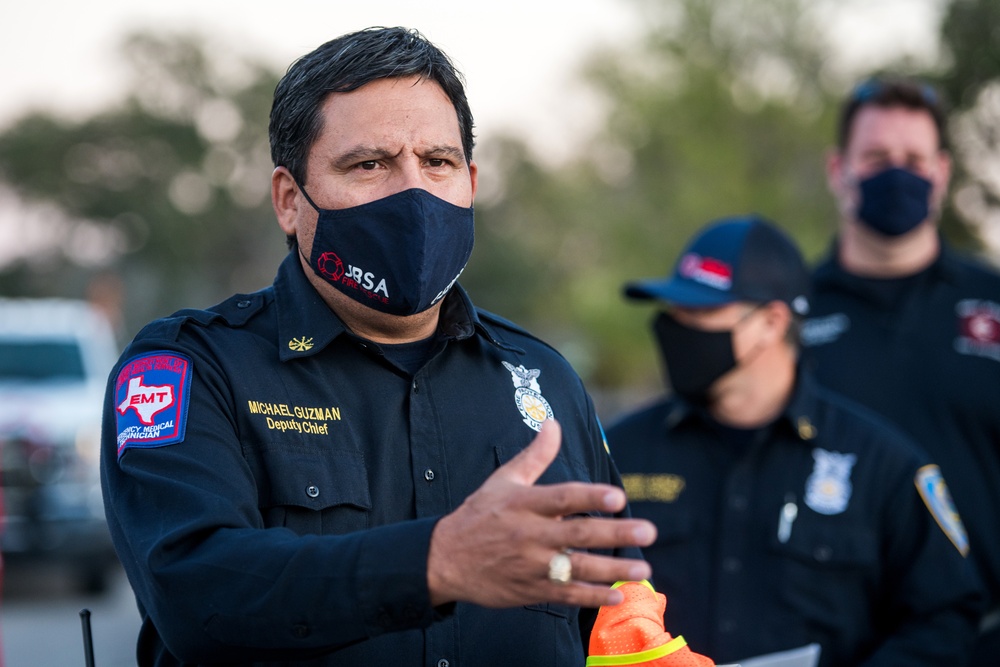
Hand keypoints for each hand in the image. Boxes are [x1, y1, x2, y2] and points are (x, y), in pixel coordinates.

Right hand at [427, 419, 655, 608]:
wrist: (444, 560)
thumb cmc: (478, 515)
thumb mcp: (503, 481)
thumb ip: (535, 456)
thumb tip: (554, 423)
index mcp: (524, 504)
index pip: (563, 498)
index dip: (590, 498)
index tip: (618, 496)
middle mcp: (529, 535)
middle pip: (577, 534)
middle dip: (614, 534)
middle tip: (647, 532)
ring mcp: (531, 565)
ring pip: (577, 569)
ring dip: (612, 570)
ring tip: (643, 567)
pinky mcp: (530, 590)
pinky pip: (565, 595)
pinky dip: (591, 596)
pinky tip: (617, 594)